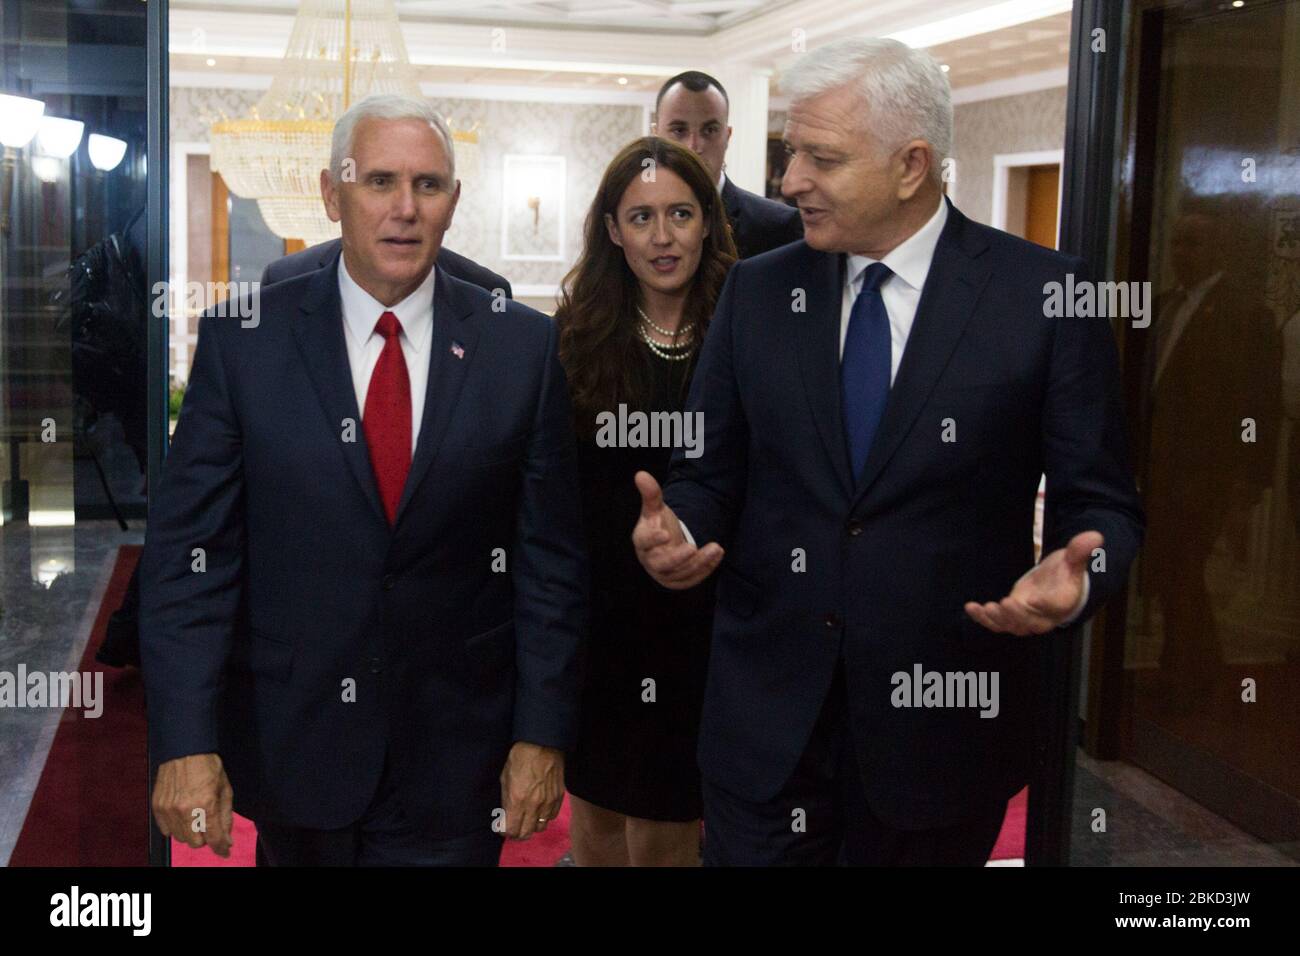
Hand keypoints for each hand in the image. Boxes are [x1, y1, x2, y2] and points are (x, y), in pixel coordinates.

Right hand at [151, 753, 233, 857]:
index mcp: (206, 805)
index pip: (214, 838)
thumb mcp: (225, 789)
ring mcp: (169, 809)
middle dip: (205, 837)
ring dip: (190, 832)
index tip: (225, 850)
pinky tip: (182, 814)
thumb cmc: (209, 767)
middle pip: (195, 843)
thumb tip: (226, 840)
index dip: (221, 847)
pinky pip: (166, 830)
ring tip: (196, 814)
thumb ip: (226, 817)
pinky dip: (176, 827)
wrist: (185, 749)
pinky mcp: (157, 806)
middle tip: (209, 823)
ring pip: (180, 838)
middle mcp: (185, 810)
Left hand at [499, 742, 563, 840]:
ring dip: (532, 826)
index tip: (502, 827)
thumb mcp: (504, 778)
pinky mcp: (558, 797)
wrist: (541, 743)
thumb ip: (506, 800)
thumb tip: (505, 814)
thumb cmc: (520, 757)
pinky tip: (539, 811)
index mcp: (517, 800)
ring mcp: (548, 802)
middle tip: (513, 827)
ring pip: (540, 828)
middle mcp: (533, 805)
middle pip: (525, 833)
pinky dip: (544, 817)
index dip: (504, 831)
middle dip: (516, 833)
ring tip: (527, 820)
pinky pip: (552, 817)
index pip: (510, 830)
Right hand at [631, 471, 723, 588]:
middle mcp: (651, 560)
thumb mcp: (655, 508)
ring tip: (715, 548)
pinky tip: (717, 554)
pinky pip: (692, 578)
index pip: (644, 542)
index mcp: (642, 541)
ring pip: (681, 573)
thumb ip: (651, 493)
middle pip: (662, 564)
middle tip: (692, 548)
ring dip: (699, 562)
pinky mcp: (678, 581)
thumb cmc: (658, 524)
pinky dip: (706, 569)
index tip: (666, 533)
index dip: (653, 539)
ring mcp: (665, 574)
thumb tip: (640, 474)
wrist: (665, 545)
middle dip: (678, 558)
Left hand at [964, 531, 1101, 634]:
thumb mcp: (1073, 560)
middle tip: (1003, 603)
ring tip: (984, 608)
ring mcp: (1025, 618)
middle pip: (1030, 622)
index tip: (1034, 599)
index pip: (1054, 606)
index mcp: (1061, 603)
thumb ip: (1080, 551)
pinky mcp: (1010, 617)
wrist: (1057, 587)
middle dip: (1016, 615)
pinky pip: (996, 623)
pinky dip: (982, 618)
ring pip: (1011, 626)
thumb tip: (1095, 536)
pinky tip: (970, 607)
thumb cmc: (1066, 574)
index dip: (1045, 604)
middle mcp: (1043, 616)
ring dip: (997, 619)